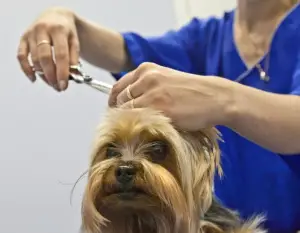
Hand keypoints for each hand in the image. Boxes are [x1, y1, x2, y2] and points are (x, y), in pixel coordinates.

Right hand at [17, 7, 78, 90]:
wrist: (55, 16)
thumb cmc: (66, 31)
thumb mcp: (75, 41)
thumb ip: (74, 58)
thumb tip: (73, 76)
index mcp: (59, 30)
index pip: (61, 55)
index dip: (62, 72)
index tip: (64, 85)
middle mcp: (42, 30)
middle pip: (45, 58)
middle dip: (51, 76)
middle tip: (58, 87)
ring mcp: (31, 34)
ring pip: (34, 59)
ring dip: (43, 75)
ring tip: (52, 84)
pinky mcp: (23, 38)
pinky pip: (21, 56)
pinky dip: (26, 69)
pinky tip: (34, 78)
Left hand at [108, 62, 234, 130]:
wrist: (214, 97)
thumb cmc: (192, 90)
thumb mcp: (165, 79)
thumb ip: (146, 86)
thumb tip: (128, 102)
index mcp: (146, 69)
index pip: (118, 87)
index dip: (114, 102)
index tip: (116, 112)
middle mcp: (146, 79)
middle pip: (120, 100)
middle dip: (119, 113)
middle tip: (125, 124)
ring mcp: (152, 94)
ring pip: (126, 111)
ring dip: (128, 121)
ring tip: (136, 128)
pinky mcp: (159, 109)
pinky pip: (138, 120)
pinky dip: (137, 126)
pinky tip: (144, 130)